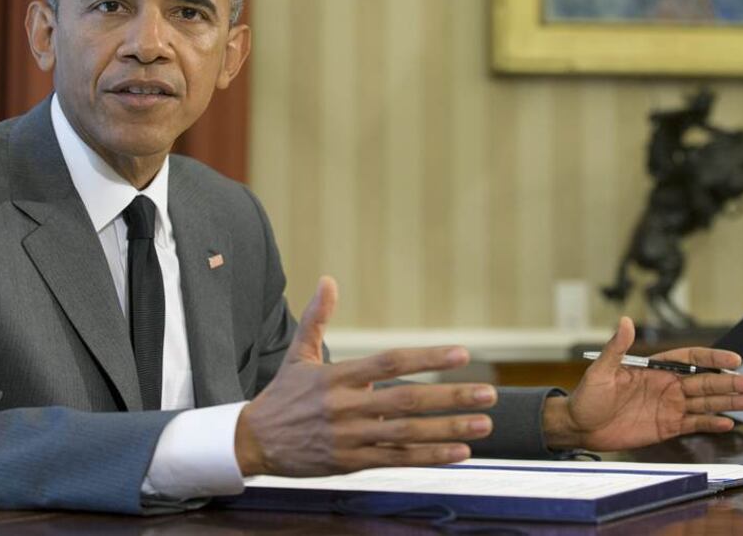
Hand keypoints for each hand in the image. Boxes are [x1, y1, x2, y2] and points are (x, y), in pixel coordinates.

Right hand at [234, 276, 498, 476]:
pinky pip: (397, 460)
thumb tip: (327, 280)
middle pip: (406, 402)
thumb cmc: (283, 396)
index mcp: (337, 378)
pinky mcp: (352, 462)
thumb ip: (317, 318)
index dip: (426, 359)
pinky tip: (460, 452)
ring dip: (449, 429)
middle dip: (451, 398)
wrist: (254, 442)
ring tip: (484, 424)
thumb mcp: (298, 355)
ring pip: (407, 435)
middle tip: (488, 393)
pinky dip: (430, 456)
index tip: (461, 354)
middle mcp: (346, 408)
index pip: (389, 364)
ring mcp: (351, 438)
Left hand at [542, 317, 742, 450]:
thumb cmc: (587, 397)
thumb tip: (625, 320)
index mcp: (655, 369)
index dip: (712, 357)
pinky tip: (729, 422)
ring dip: (731, 401)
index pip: (690, 359)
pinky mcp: (667, 427)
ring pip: (707, 402)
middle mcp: (667, 386)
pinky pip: (695, 423)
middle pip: (706, 382)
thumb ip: (616, 348)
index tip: (733, 358)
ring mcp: (669, 407)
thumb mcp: (600, 371)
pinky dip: (712, 423)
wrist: (579, 427)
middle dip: (733, 382)